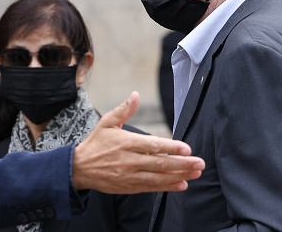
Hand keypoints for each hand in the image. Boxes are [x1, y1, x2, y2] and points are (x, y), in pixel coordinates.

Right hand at [72, 91, 204, 192]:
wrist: (80, 167)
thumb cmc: (97, 142)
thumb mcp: (107, 122)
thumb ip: (124, 109)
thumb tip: (135, 94)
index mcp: (126, 142)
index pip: (153, 146)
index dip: (171, 147)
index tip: (187, 148)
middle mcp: (130, 160)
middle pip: (160, 164)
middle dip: (182, 164)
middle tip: (200, 163)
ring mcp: (130, 175)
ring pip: (158, 177)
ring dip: (179, 176)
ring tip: (195, 173)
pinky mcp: (130, 187)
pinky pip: (152, 188)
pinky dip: (167, 187)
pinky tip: (182, 185)